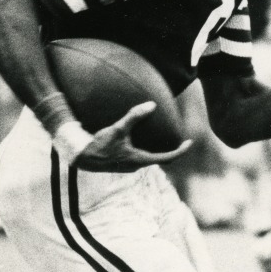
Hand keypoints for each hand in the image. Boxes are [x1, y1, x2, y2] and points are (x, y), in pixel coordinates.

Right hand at [74, 102, 191, 172]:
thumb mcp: (118, 129)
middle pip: (161, 159)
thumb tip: (151, 105)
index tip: (189, 142)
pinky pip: (140, 157)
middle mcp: (137, 166)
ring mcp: (130, 166)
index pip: (168, 157)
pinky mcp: (123, 163)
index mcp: (140, 160)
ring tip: (162, 136)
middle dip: (171, 150)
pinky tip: (141, 138)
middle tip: (178, 137)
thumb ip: (134, 117)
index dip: (181, 150)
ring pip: (150, 158)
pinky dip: (146, 148)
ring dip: (158, 149)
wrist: (81, 157)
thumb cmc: (99, 144)